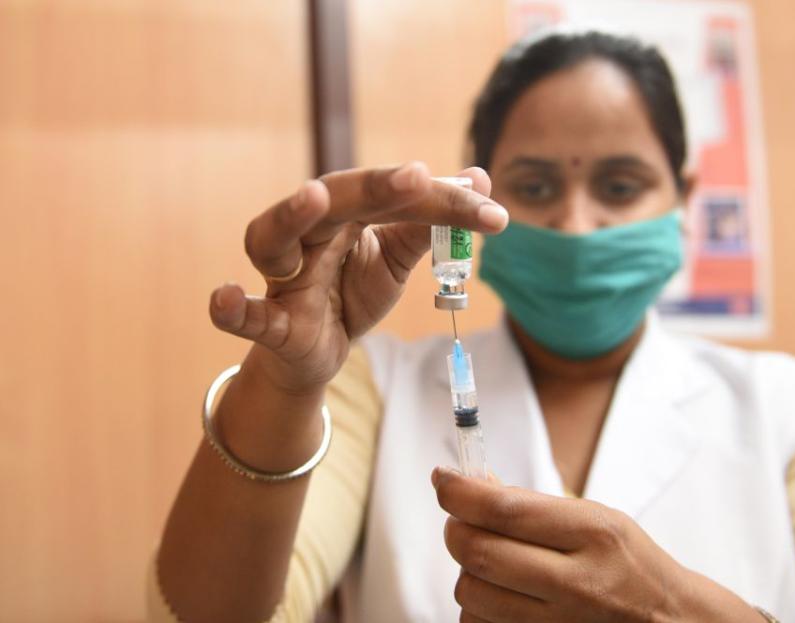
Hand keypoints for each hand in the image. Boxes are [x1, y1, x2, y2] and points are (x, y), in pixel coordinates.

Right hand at [208, 163, 507, 395]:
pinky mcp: (273, 323)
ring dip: (291, 216)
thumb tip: (480, 175)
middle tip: (417, 177)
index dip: (441, 199)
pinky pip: (249, 315)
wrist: (319, 353)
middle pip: (335, 200)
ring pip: (274, 239)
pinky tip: (224, 298)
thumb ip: (432, 222)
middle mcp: (309, 233)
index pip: (393, 194)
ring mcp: (285, 277)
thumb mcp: (396, 258)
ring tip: (314, 197)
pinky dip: (232, 308)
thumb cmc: (352, 291)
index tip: (490, 208)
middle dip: (375, 187)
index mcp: (345, 213)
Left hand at [432, 466, 684, 622]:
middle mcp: (576, 583)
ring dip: (468, 572)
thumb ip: (533, 506)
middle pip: (478, 553)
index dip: (459, 492)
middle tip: (461, 520)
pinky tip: (501, 596)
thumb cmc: (628, 565)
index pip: (503, 509)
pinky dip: (478, 607)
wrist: (669, 622)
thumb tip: (470, 486)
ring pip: (471, 595)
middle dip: (456, 529)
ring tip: (492, 562)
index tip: (444, 480)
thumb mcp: (595, 519)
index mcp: (592, 534)